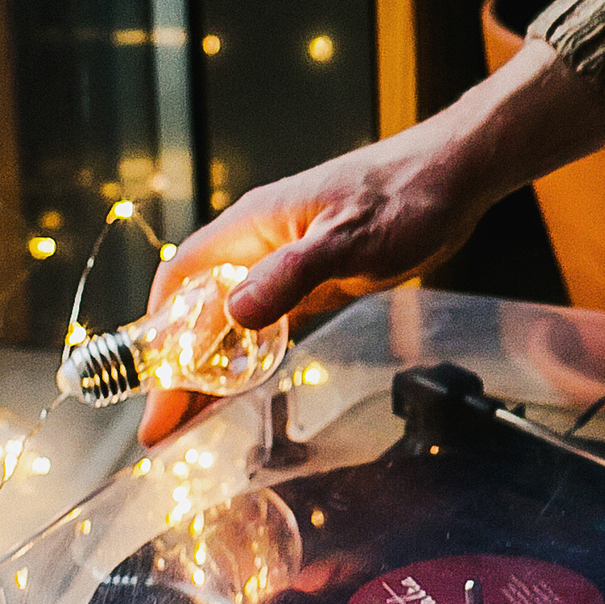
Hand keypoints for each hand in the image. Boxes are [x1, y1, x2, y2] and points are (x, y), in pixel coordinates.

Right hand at [138, 39, 604, 444]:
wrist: (453, 178)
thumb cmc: (403, 197)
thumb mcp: (346, 241)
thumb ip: (291, 275)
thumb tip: (235, 313)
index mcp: (253, 226)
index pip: (181, 277)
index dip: (158, 327)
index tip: (151, 379)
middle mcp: (261, 245)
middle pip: (200, 306)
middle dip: (177, 364)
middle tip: (163, 425)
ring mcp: (288, 262)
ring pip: (233, 320)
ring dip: (211, 367)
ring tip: (190, 423)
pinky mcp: (317, 279)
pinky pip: (271, 324)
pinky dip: (251, 357)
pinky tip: (243, 389)